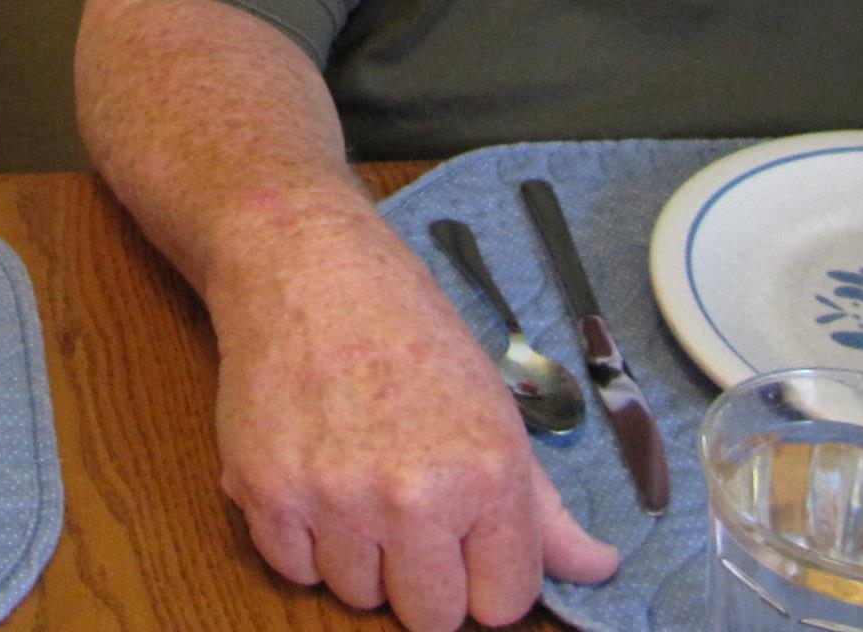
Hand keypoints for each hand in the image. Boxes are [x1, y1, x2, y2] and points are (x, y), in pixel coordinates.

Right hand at [208, 213, 619, 628]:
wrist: (308, 266)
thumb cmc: (407, 328)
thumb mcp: (494, 406)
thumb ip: (543, 506)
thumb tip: (599, 570)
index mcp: (485, 474)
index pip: (502, 604)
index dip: (486, 575)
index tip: (467, 538)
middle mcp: (412, 496)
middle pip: (431, 617)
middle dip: (424, 576)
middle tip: (408, 504)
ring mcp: (333, 497)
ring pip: (357, 595)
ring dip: (359, 553)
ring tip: (356, 475)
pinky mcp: (264, 490)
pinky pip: (293, 568)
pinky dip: (302, 537)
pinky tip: (314, 473)